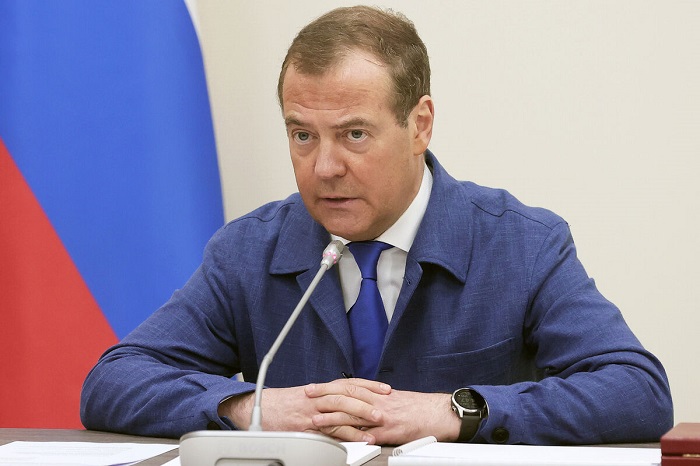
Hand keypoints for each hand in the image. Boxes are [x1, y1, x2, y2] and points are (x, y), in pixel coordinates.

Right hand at [217, 378, 391, 441]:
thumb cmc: (281, 405)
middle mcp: (316, 397)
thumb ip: (324, 398)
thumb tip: (347, 402)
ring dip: (361, 415)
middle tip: (385, 406)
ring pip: (339, 410)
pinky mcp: (305, 427)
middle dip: (368, 399)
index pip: (348, 383)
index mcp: (319, 389)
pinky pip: (329, 431)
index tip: (384, 389)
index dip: (368, 385)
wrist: (256, 408)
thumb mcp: (305, 397)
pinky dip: (347, 435)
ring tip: (378, 422)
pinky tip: (360, 439)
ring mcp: (310, 412)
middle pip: (346, 394)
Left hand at [308, 381, 460, 444]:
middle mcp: (378, 402)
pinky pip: (368, 436)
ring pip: (353, 415)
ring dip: (333, 418)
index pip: (349, 386)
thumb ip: (376, 399)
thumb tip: (361, 401)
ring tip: (317, 420)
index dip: (330, 386)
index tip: (315, 387)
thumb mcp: (395, 398)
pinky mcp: (389, 433)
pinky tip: (342, 440)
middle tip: (308, 396)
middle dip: (325, 396)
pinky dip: (355, 438)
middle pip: (346, 396)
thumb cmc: (419, 407)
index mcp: (378, 394)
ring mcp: (382, 417)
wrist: (438, 412)